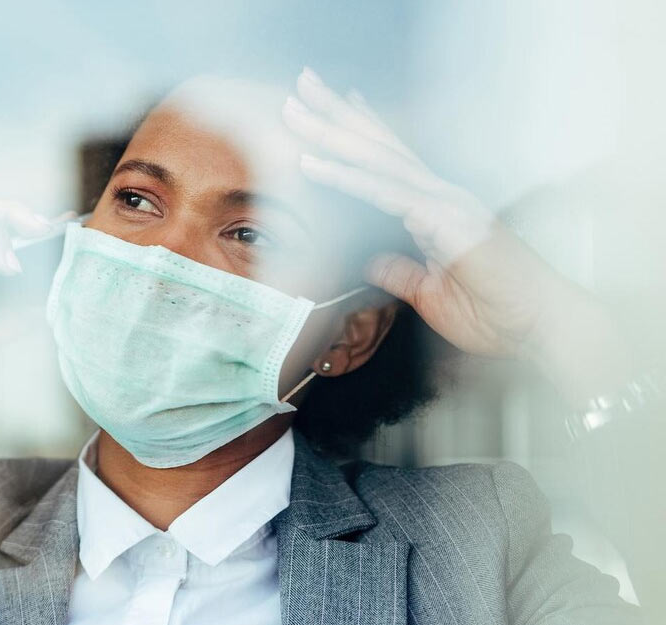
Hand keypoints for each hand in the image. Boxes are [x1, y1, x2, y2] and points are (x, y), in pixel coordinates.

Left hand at [281, 67, 586, 359]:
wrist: (536, 329)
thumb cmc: (495, 312)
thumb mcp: (429, 293)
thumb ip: (400, 273)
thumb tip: (372, 262)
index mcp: (437, 209)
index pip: (390, 162)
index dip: (361, 131)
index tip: (328, 107)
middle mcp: (441, 197)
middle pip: (380, 147)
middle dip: (338, 116)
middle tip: (301, 86)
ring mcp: (446, 204)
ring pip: (378, 161)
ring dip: (334, 135)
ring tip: (297, 113)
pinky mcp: (447, 221)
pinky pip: (388, 194)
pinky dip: (350, 178)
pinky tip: (318, 164)